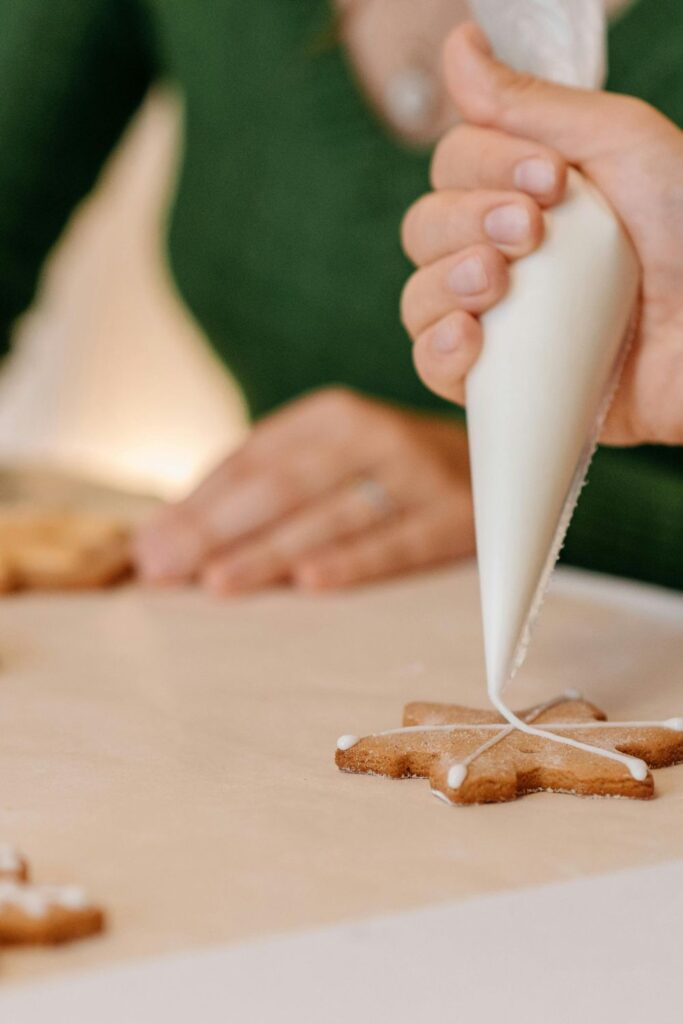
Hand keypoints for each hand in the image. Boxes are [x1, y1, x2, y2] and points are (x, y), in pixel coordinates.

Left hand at [134, 388, 474, 592]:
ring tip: (217, 582)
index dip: (198, 501)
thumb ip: (257, 489)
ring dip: (270, 550)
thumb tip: (166, 533)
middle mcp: (371, 434)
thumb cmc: (389, 473)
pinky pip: (398, 542)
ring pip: (331, 515)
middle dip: (217, 528)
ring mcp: (417, 474)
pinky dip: (354, 560)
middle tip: (164, 567)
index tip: (150, 543)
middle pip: (283, 485)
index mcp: (330, 415)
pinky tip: (308, 584)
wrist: (505, 460)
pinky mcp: (456, 517)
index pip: (252, 458)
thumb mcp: (330, 459)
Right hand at [400, 23, 682, 445]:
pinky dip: (436, 349)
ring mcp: (500, 322)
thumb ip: (533, 103)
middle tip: (528, 233)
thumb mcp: (621, 147)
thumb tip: (459, 46)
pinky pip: (433, 366)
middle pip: (425, 229)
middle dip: (464, 223)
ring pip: (419, 296)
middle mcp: (504, 255)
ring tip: (494, 285)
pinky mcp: (501, 382)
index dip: (483, 167)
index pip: (455, 167)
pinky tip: (467, 338)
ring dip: (444, 283)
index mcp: (526, 196)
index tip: (551, 182)